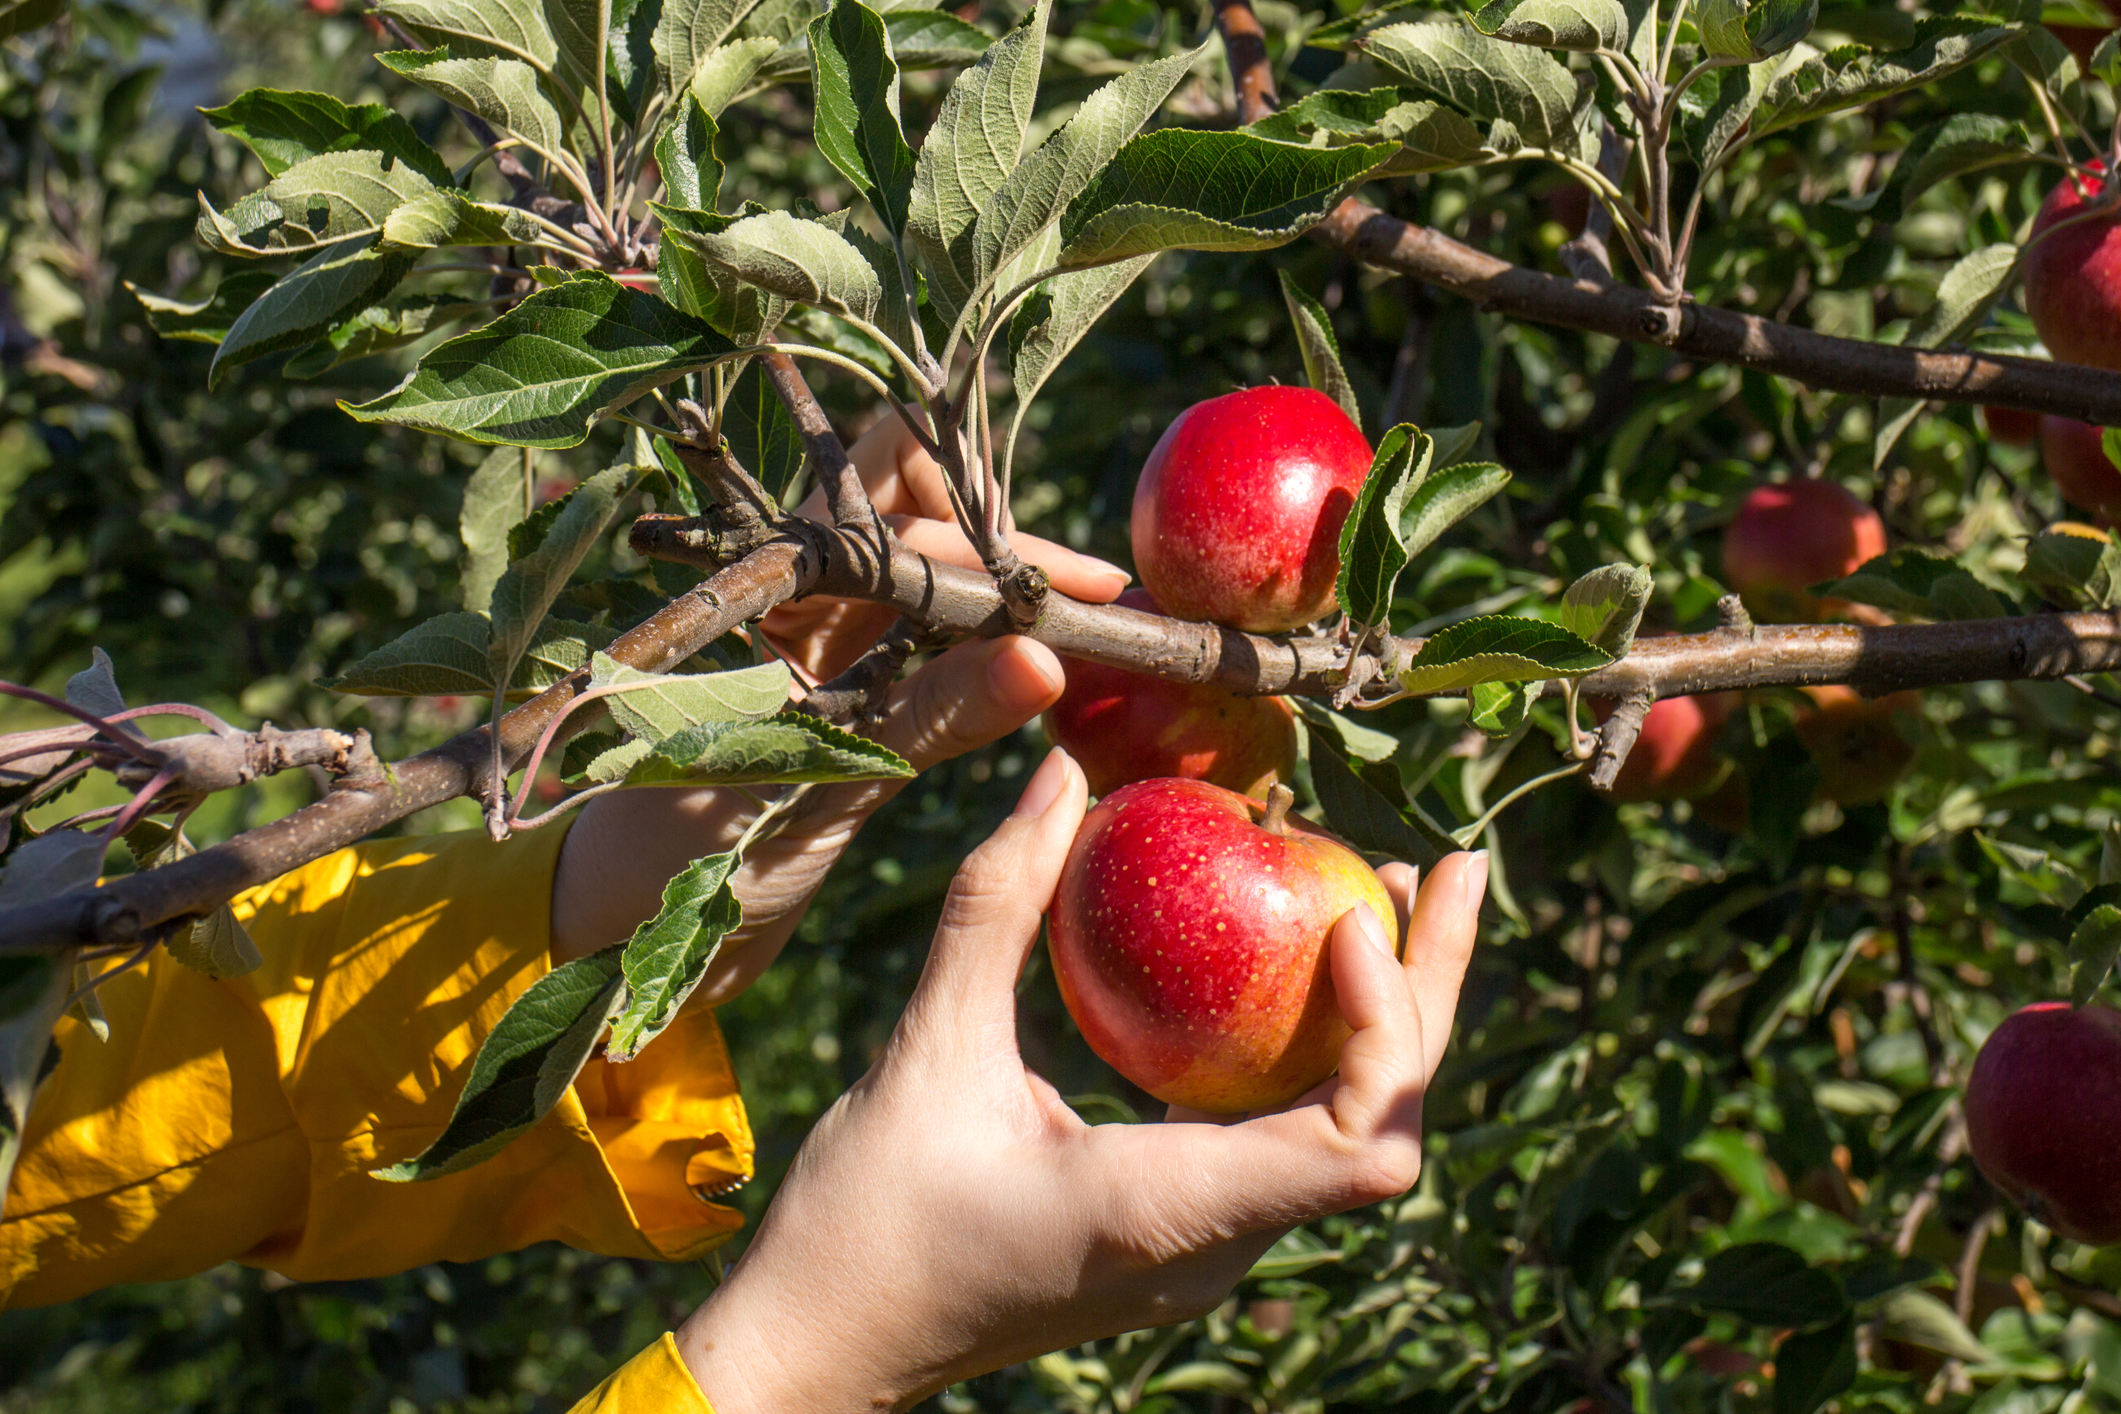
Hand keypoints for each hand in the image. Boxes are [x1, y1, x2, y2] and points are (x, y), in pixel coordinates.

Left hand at [550, 413, 1129, 999]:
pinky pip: (925, 642)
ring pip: (927, 572)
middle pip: (916, 504)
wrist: (613, 929)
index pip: (906, 514)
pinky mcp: (839, 692)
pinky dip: (984, 649)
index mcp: (770, 583)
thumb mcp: (817, 780)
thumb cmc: (679, 854)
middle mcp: (797, 591)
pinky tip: (1039, 677)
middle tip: (1085, 601)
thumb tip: (1045, 661)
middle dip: (1003, 538)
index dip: (1005, 549)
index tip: (1093, 593)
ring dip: (1000, 594)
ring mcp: (819, 639)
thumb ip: (928, 717)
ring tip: (1085, 633)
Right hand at [675, 748, 1487, 1411]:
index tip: (1350, 920)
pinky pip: (1281, 1140)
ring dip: (1378, 1021)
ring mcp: (1201, 1250)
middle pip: (1381, 1129)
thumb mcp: (926, 1050)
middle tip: (1452, 866)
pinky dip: (1305, 1051)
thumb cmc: (864, 1223)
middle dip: (1427, 994)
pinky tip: (1277, 971)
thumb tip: (1063, 772)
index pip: (1364, 1145)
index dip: (1392, 1030)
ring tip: (1376, 897)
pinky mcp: (1176, 1235)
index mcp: (1173, 1214)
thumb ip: (996, 907)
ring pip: (1342, 1135)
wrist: (825, 1347)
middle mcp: (1214, 1247)